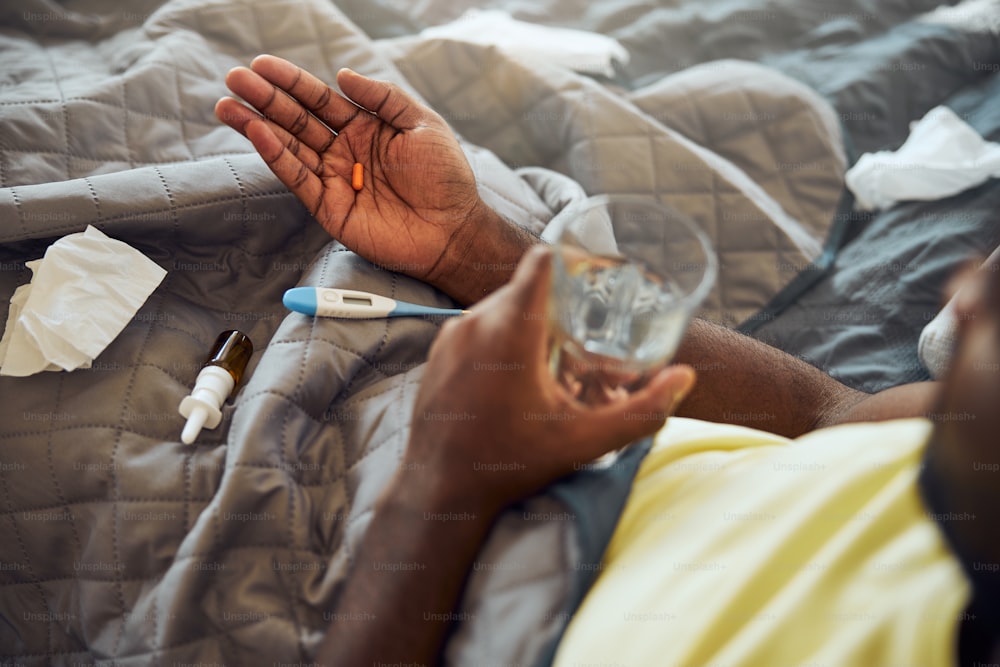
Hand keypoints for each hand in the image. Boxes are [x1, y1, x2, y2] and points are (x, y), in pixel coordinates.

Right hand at [215, 55, 486, 289]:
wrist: (453, 229)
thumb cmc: (446, 177)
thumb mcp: (422, 123)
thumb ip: (382, 97)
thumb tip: (342, 74)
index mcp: (365, 128)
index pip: (320, 99)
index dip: (291, 82)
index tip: (261, 65)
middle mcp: (344, 151)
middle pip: (296, 120)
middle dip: (264, 99)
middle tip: (234, 78)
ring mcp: (334, 179)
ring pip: (289, 147)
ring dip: (257, 126)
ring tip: (228, 106)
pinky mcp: (329, 208)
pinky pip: (298, 178)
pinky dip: (277, 156)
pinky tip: (258, 134)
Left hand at [402, 246, 696, 515]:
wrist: (439, 491)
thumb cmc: (509, 464)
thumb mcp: (583, 441)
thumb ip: (641, 412)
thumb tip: (684, 378)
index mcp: (509, 331)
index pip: (541, 262)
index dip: (571, 258)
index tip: (594, 273)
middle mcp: (474, 323)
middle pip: (527, 290)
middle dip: (559, 308)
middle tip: (584, 340)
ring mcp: (450, 336)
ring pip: (501, 308)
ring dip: (530, 326)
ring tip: (552, 367)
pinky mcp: (437, 352)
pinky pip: (477, 328)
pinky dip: (501, 341)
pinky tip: (517, 380)